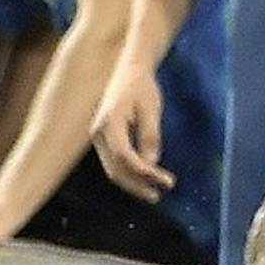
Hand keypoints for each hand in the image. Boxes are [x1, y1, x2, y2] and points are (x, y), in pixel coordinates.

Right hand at [92, 57, 172, 202]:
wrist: (130, 69)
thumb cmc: (142, 86)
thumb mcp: (151, 109)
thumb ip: (150, 136)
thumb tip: (151, 163)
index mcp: (110, 122)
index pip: (125, 157)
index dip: (145, 173)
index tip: (166, 181)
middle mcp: (99, 132)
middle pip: (115, 169)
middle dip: (137, 184)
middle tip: (158, 195)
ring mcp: (98, 136)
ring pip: (113, 169)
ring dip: (132, 182)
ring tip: (153, 192)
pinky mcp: (104, 138)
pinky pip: (114, 162)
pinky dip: (129, 172)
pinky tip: (145, 178)